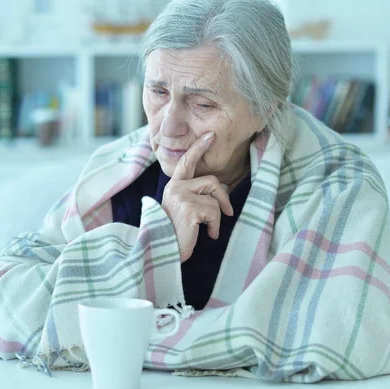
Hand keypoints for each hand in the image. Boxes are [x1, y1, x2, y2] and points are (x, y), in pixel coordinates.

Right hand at [161, 132, 233, 262]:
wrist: (162, 251)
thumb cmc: (175, 233)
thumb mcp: (184, 210)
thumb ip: (195, 196)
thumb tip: (221, 191)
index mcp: (173, 186)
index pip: (187, 162)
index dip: (199, 148)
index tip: (211, 135)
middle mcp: (175, 187)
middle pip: (211, 181)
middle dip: (223, 198)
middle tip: (227, 213)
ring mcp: (180, 196)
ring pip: (215, 198)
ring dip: (217, 216)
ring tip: (208, 229)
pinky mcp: (188, 208)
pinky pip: (214, 211)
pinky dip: (215, 226)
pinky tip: (206, 234)